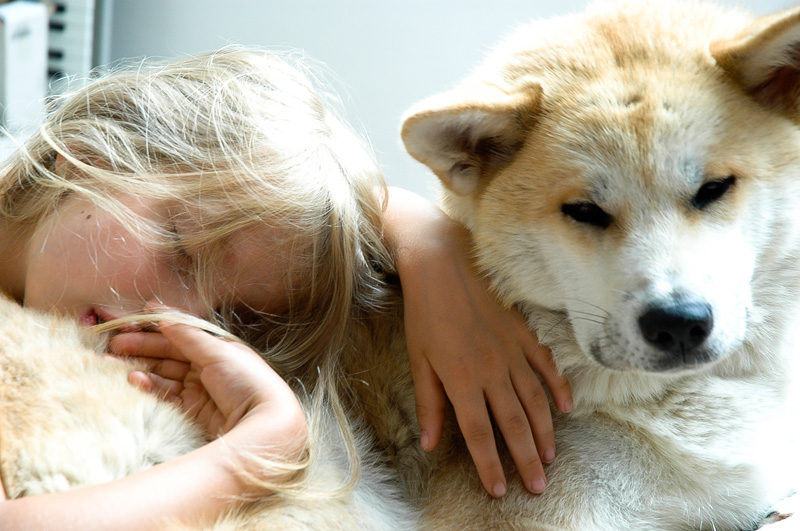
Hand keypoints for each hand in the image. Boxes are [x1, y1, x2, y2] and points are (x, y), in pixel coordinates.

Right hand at [109, 321, 306, 460]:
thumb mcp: (219, 351)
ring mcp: (200, 389)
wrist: (263, 423)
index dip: (157, 327)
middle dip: (142, 346)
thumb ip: (189, 335)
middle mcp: (209, 366)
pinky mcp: (193, 410)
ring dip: (140, 366)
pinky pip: (166, 394)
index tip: (131, 321)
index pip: (182, 334)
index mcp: (219, 347)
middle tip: (114, 342)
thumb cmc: (247, 381)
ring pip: (164, 373)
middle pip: (170, 352)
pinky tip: (134, 379)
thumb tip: (164, 316)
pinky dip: (150, 386)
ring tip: (113, 360)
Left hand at [384, 187, 571, 497]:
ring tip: (551, 457)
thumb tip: (430, 443)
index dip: (490, 465)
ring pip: (535, 401)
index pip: (479, 434)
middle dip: (527, 459)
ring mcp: (511, 352)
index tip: (500, 490)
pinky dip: (558, 387)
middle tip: (539, 486)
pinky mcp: (523, 333)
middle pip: (514, 424)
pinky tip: (567, 407)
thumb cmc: (424, 312)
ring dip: (544, 432)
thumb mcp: (419, 359)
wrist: (443, 263)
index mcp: (462, 380)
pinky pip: (545, 365)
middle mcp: (492, 371)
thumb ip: (429, 402)